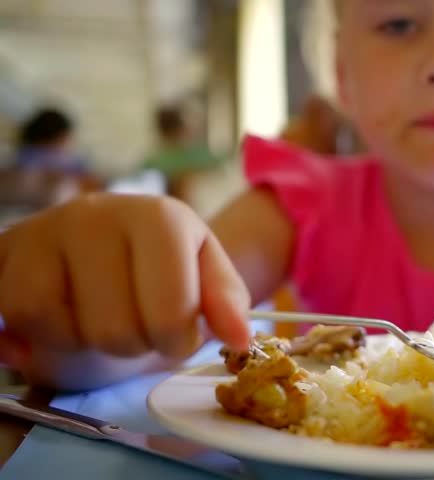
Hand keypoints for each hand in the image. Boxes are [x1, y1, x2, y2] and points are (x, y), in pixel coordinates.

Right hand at [0, 194, 250, 378]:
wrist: (105, 240)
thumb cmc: (161, 266)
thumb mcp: (205, 275)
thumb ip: (227, 304)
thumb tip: (241, 338)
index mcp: (160, 217)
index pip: (171, 310)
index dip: (176, 340)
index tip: (176, 334)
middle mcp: (98, 213)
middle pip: (114, 328)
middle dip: (132, 345)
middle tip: (135, 325)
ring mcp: (45, 228)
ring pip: (57, 325)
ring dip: (83, 342)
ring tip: (98, 320)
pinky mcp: (5, 250)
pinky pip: (15, 316)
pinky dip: (39, 335)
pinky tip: (64, 319)